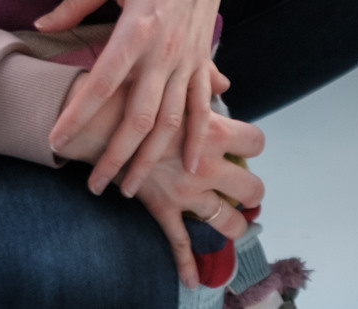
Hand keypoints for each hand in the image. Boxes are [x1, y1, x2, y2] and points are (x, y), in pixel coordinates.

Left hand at [40, 0, 238, 195]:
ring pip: (170, 123)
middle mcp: (164, 53)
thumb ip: (75, 4)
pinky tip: (186, 165)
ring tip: (129, 187)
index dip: (77, 116)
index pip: (102, 84)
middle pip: (138, 118)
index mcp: (137, 29)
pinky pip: (202, 108)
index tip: (55, 141)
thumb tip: (40, 27)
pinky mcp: (203, 64)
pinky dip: (197, 139)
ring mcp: (187, 62)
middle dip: (114, 156)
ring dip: (150, 159)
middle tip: (93, 185)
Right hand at [58, 91, 264, 289]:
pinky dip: (187, 265)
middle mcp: (206, 164)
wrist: (101, 119)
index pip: (256, 143)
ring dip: (234, 225)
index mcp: (213, 130)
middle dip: (252, 192)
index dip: (252, 146)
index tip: (244, 147)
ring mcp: (186, 191)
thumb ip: (207, 79)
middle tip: (245, 191)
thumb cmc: (140, 93)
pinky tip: (193, 280)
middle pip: (252, 188)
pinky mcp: (163, 208)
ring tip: (234, 223)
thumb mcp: (178, 76)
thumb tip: (223, 80)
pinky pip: (180, 243)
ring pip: (227, 220)